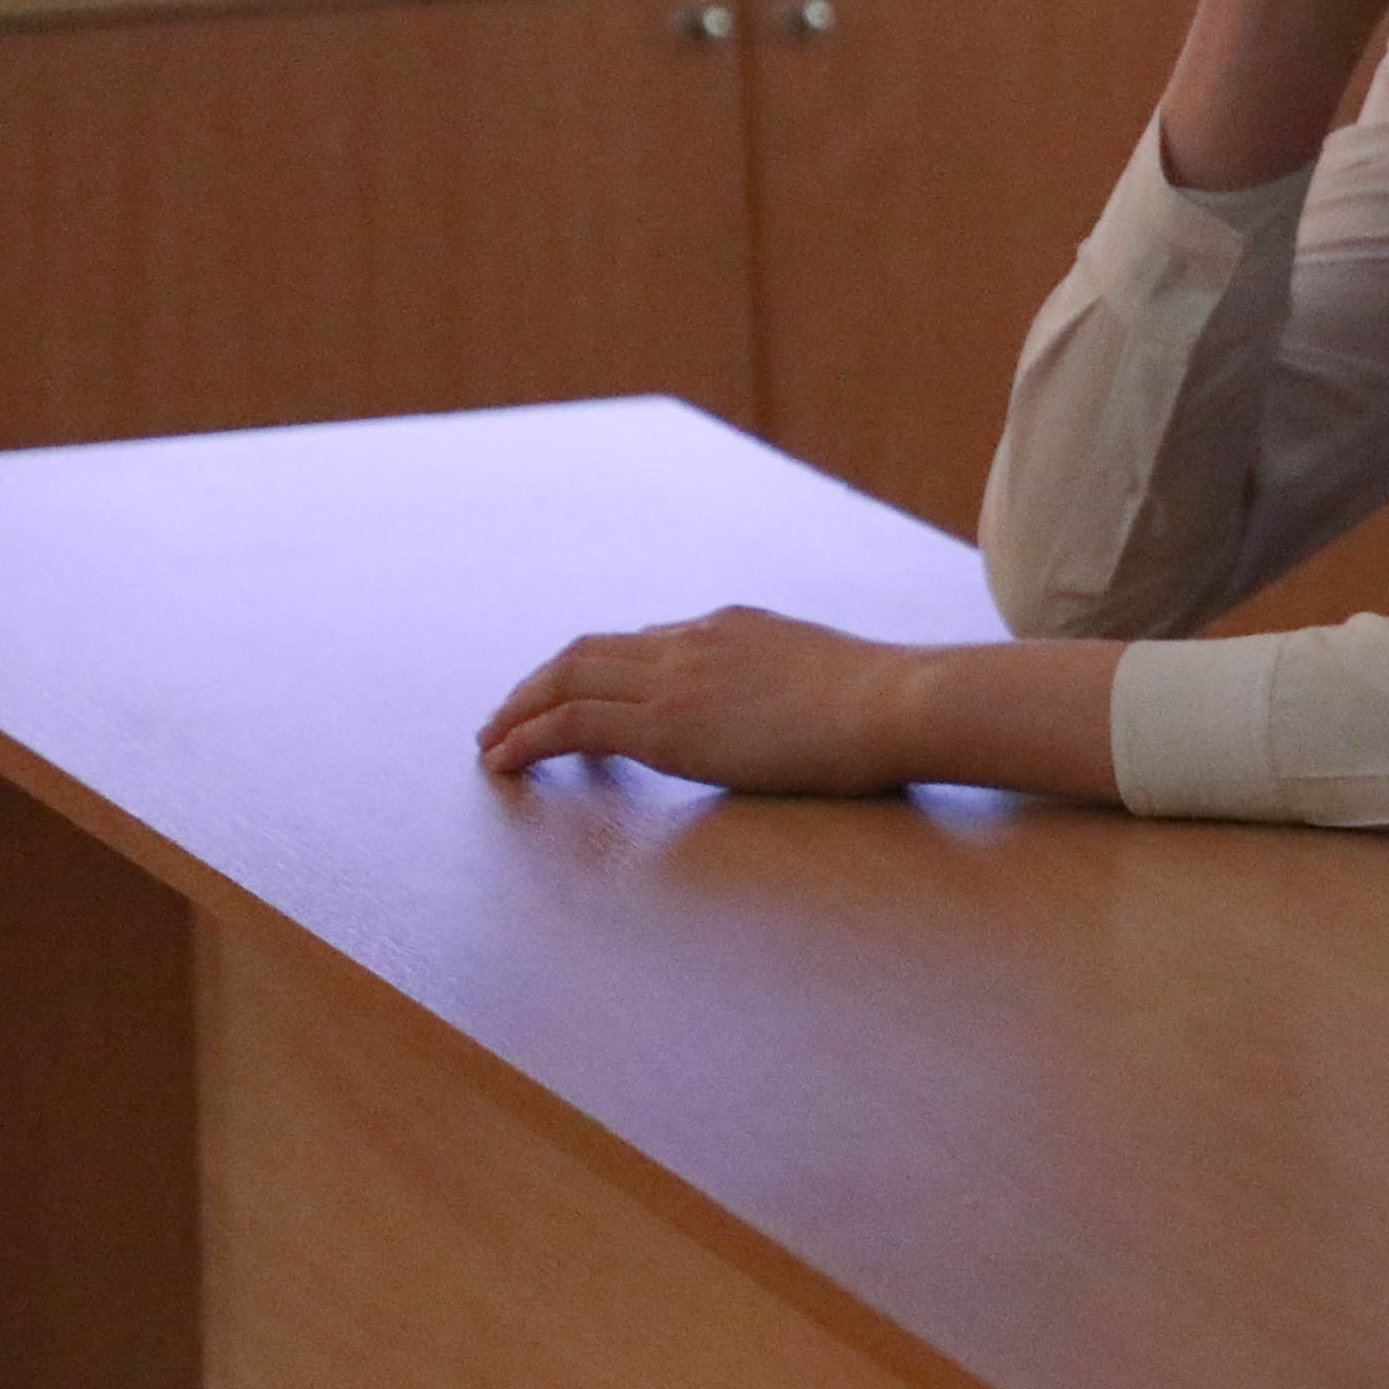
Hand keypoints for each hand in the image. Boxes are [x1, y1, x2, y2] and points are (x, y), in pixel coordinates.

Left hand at [481, 606, 914, 793]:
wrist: (898, 702)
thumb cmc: (889, 705)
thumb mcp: (831, 678)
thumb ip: (789, 687)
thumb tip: (790, 716)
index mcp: (732, 626)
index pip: (644, 643)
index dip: (599, 671)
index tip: (577, 697)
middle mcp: (694, 640)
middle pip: (589, 650)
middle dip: (539, 682)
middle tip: (507, 717)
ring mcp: (678, 678)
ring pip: (567, 678)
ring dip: (518, 709)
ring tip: (490, 742)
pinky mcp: (667, 725)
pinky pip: (573, 723)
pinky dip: (527, 738)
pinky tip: (502, 762)